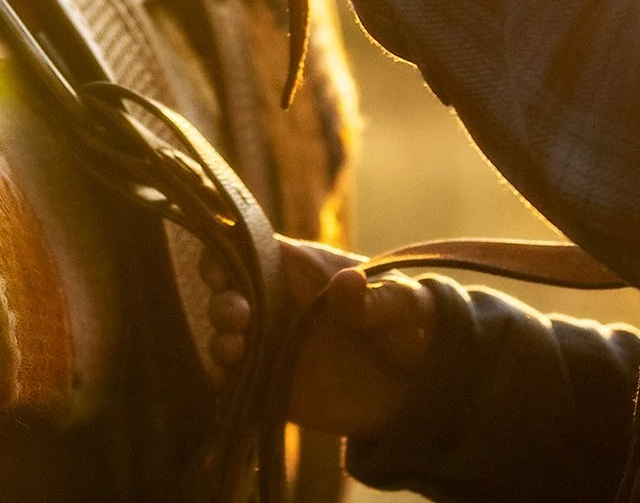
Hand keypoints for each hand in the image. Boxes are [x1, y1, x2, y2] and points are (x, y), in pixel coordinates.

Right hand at [202, 237, 437, 437]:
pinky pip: (235, 383)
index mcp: (303, 270)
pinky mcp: (274, 386)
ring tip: (234, 349)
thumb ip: (377, 297)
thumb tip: (346, 284)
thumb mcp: (407, 306)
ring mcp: (274, 346)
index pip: (251, 249)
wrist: (421, 388)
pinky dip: (220, 382)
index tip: (222, 270)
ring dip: (218, 340)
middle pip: (229, 291)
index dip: (227, 254)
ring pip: (225, 336)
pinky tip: (224, 381)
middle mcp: (280, 305)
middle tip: (240, 316)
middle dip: (221, 301)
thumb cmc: (413, 327)